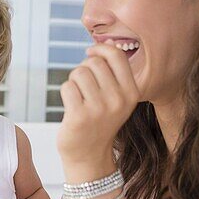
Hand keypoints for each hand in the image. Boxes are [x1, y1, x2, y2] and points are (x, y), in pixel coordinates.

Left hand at [57, 43, 142, 168]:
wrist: (89, 155)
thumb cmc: (100, 121)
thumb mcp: (117, 98)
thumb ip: (114, 72)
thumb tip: (107, 43)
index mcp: (132, 93)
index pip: (116, 55)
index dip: (100, 49)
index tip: (90, 54)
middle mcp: (118, 100)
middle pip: (94, 62)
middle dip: (84, 69)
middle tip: (83, 85)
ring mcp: (99, 109)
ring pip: (79, 72)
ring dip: (74, 81)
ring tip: (78, 96)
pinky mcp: (79, 116)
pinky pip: (67, 86)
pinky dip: (66, 92)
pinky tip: (71, 105)